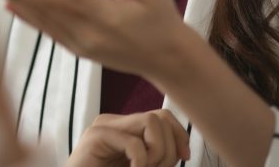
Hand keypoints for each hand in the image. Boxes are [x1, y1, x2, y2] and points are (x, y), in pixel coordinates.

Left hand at [0, 0, 186, 81]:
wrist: (166, 60)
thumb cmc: (160, 18)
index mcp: (111, 17)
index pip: (80, 0)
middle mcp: (91, 34)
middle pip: (53, 9)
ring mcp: (82, 44)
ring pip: (46, 20)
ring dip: (19, 1)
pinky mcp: (78, 49)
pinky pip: (49, 32)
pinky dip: (30, 19)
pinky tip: (12, 7)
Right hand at [67, 111, 189, 166]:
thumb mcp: (139, 166)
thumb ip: (154, 157)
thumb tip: (183, 150)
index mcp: (125, 129)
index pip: (162, 116)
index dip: (179, 134)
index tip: (184, 157)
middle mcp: (114, 123)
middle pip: (160, 117)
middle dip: (170, 148)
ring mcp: (103, 127)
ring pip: (151, 122)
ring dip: (158, 153)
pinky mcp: (94, 137)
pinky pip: (134, 143)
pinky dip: (141, 163)